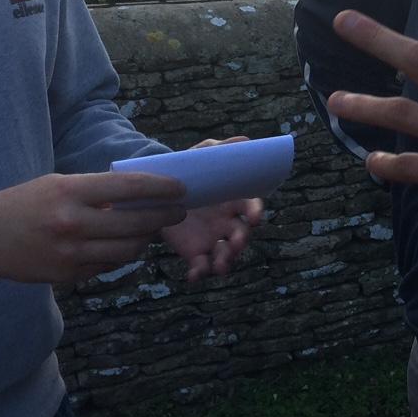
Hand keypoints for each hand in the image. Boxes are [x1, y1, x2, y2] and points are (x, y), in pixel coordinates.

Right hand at [0, 172, 186, 283]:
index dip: (161, 188)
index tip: (181, 188)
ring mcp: (70, 253)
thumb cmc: (27, 202)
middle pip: (136, 223)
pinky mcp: (67, 276)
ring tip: (153, 229)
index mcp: (71, 192)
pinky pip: (107, 266)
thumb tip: (140, 195)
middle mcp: (73, 223)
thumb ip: (97, 190)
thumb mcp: (59, 184)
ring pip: (127, 251)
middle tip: (179, 212)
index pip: (128, 187)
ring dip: (146, 239)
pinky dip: (121, 255)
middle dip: (164, 217)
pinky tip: (124, 245)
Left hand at [160, 137, 263, 282]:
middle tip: (235, 243)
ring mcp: (213, 239)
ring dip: (226, 261)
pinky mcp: (195, 251)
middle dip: (241, 241)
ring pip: (226, 254)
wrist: (161, 191)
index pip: (251, 207)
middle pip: (242, 235)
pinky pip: (201, 266)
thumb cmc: (192, 172)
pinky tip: (195, 275)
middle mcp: (228, 222)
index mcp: (234, 200)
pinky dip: (200, 273)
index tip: (255, 217)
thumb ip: (223, 149)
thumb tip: (245, 141)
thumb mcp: (204, 155)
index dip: (256, 212)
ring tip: (220, 265)